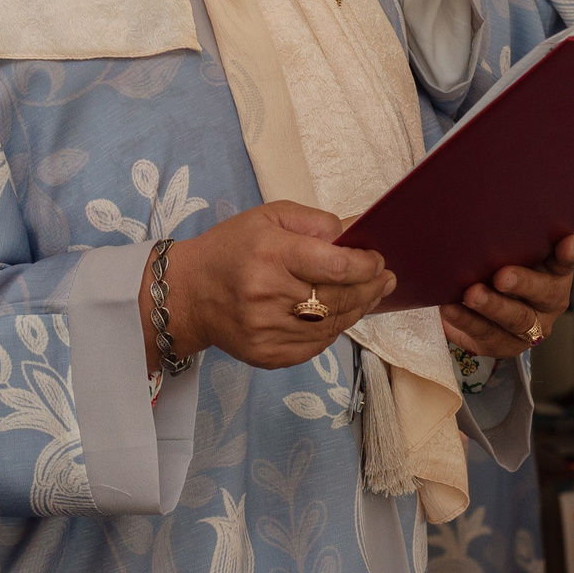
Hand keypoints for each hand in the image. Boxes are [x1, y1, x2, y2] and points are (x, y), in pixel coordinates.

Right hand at [144, 202, 396, 370]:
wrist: (188, 294)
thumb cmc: (231, 249)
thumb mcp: (268, 217)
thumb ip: (315, 222)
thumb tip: (356, 235)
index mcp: (270, 254)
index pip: (335, 265)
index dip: (365, 265)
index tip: (377, 260)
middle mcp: (269, 295)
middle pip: (339, 298)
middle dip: (371, 288)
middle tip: (386, 279)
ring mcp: (268, 330)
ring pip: (333, 325)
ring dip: (358, 310)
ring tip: (371, 295)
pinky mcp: (268, 355)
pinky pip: (316, 346)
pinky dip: (334, 330)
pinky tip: (341, 315)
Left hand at [442, 234, 573, 357]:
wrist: (474, 306)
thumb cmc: (494, 268)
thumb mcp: (505, 253)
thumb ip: (506, 241)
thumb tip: (483, 214)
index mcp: (554, 273)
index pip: (565, 262)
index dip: (568, 254)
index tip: (566, 243)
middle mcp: (548, 301)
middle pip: (544, 293)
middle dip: (523, 283)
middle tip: (503, 276)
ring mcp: (529, 326)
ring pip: (516, 318)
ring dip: (493, 305)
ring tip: (472, 294)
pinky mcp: (503, 344)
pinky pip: (486, 333)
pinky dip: (466, 320)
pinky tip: (452, 308)